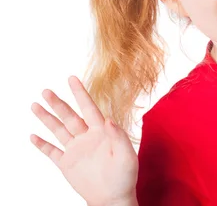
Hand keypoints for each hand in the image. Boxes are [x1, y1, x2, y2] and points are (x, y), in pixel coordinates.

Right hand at [31, 76, 137, 205]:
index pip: (89, 108)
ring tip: (35, 105)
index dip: (80, 93)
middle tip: (46, 90)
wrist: (113, 199)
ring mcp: (76, 150)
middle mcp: (87, 137)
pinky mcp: (67, 164)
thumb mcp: (127, 156)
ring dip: (47, 118)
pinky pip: (52, 152)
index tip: (71, 78)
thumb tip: (109, 120)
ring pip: (58, 130)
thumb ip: (119, 137)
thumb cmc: (125, 177)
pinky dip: (42, 144)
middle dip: (58, 104)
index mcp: (102, 132)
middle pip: (70, 116)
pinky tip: (33, 135)